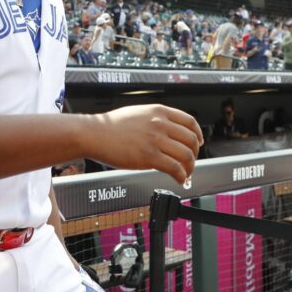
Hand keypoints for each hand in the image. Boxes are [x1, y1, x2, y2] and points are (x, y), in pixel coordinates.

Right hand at [86, 105, 203, 183]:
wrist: (93, 133)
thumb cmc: (110, 126)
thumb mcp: (138, 113)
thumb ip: (155, 119)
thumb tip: (168, 132)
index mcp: (158, 111)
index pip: (189, 121)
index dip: (198, 134)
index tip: (198, 142)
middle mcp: (160, 124)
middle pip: (191, 140)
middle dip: (194, 154)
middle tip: (190, 162)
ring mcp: (155, 140)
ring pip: (186, 155)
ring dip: (190, 168)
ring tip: (185, 174)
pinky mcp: (149, 156)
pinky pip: (175, 168)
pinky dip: (181, 176)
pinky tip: (179, 180)